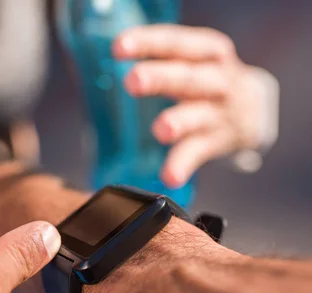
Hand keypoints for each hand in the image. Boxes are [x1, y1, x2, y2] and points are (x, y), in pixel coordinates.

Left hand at [115, 25, 278, 186]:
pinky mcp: (219, 141)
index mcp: (208, 53)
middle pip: (189, 77)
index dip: (149, 42)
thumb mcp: (193, 61)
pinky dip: (184, 164)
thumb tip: (108, 62)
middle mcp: (217, 80)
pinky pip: (200, 152)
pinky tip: (170, 176)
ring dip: (178, 121)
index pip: (178, 43)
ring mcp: (220, 112)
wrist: (257, 109)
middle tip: (132, 81)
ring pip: (198, 115)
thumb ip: (161, 61)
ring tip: (160, 130)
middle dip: (161, 78)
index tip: (118, 47)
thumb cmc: (208, 81)